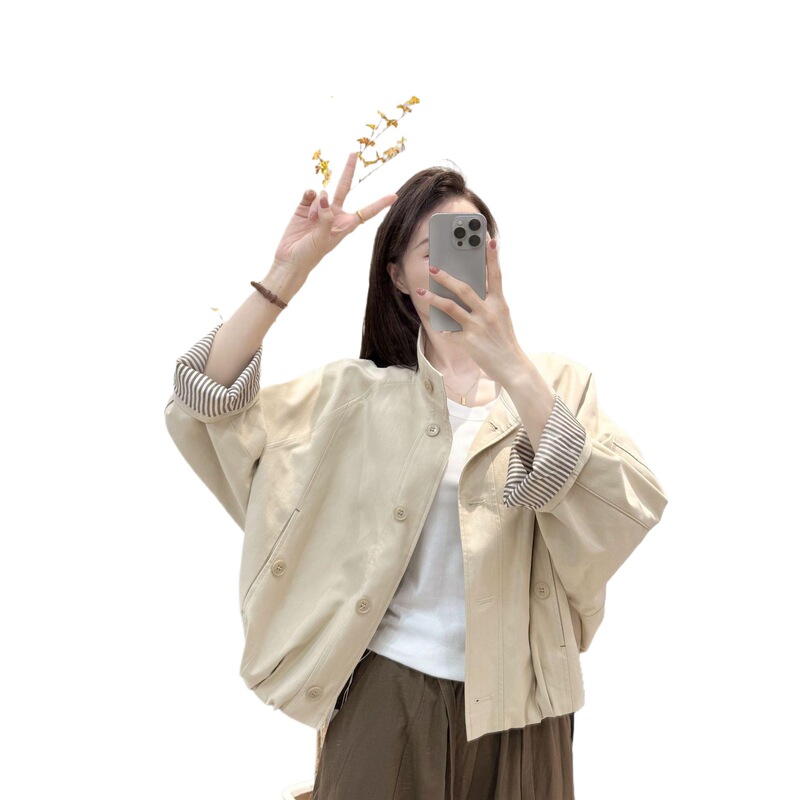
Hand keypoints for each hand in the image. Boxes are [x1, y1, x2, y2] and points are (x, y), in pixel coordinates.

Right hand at [273, 151, 397, 274]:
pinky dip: (309, 197)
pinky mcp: (305, 206)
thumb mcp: (323, 239)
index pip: (366, 212)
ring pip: (323, 193)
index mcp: (345, 225)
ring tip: (311, 220)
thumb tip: (323, 195)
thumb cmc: (310, 254)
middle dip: (348, 170)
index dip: (380, 204)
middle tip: (353, 153)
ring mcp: (319, 208)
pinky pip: (310, 193)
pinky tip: (307, 206)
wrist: (290, 259)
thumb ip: (326, 217)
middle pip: (344, 188)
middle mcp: (334, 214)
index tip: (394, 196)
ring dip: (317, 205)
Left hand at [415, 238, 527, 385]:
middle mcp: (489, 312)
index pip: (496, 275)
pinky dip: (441, 328)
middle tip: (433, 267)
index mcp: (500, 304)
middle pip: (464, 289)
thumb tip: (469, 289)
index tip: (487, 238)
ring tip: (421, 292)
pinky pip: (449, 332)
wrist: (512, 367)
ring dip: (434, 298)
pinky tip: (434, 323)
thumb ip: (488, 302)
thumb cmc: (505, 340)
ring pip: (451, 308)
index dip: (492, 256)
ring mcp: (478, 327)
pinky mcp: (469, 343)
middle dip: (446, 277)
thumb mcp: (502, 317)